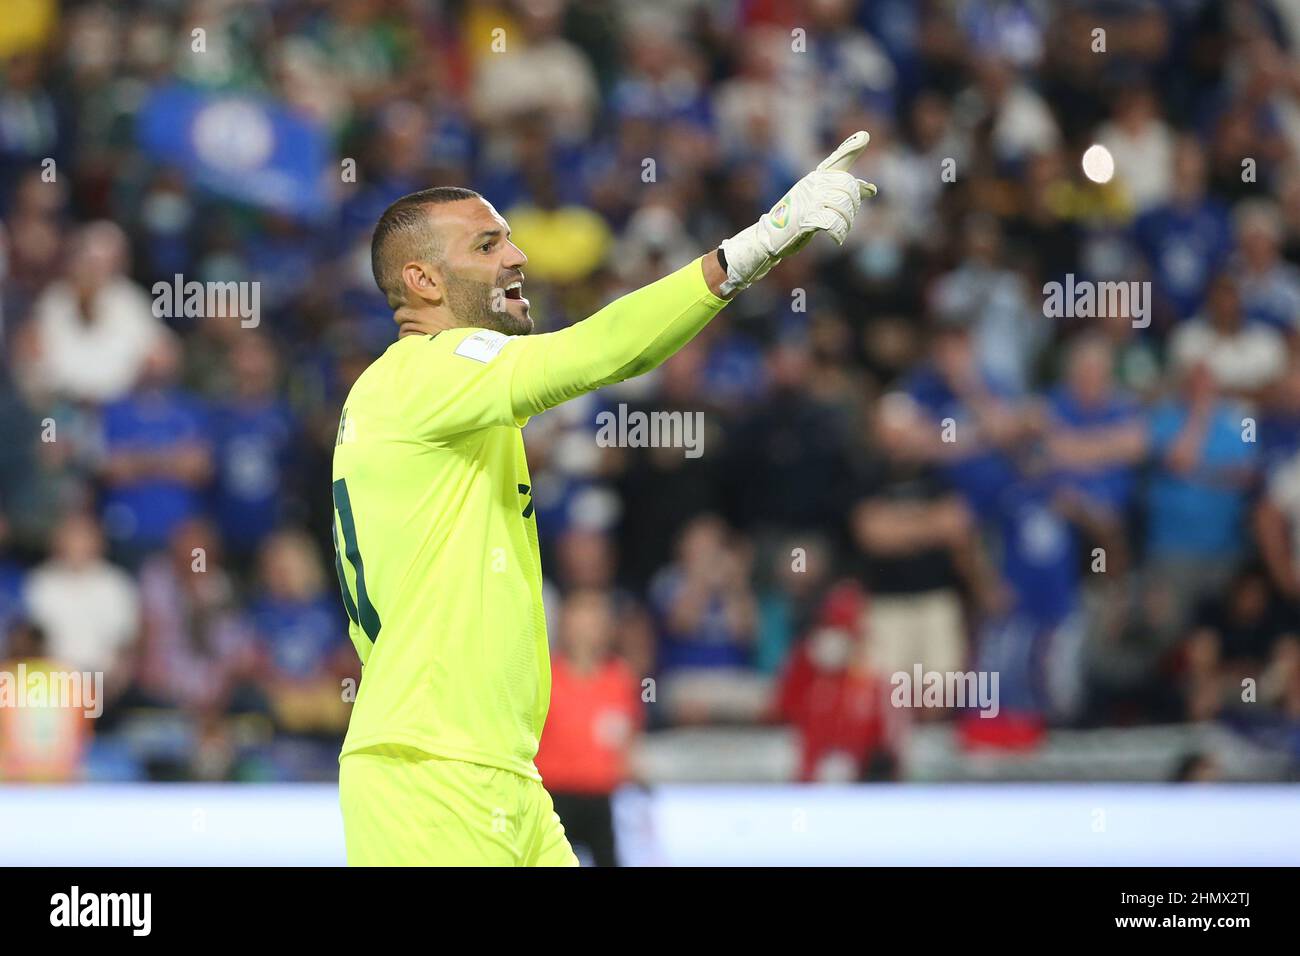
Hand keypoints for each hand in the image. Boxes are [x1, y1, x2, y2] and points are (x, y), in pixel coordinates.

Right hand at [718, 131, 877, 294]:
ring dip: (847, 221)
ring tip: (842, 230)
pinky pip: (832, 221)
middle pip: (847, 187)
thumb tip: (872, 189)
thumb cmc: (798, 218)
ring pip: (842, 204)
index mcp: (817, 177)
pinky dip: (838, 232)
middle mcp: (813, 183)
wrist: (770, 235)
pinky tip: (837, 238)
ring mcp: (809, 199)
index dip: (851, 149)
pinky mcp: (806, 217)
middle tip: (847, 218)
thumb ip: (845, 193)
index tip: (864, 136)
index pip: (837, 161)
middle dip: (853, 205)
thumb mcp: (821, 202)